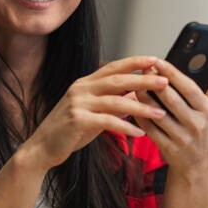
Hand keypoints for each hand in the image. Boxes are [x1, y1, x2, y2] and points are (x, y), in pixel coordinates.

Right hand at [21, 56, 170, 169]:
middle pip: (118, 80)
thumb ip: (113, 102)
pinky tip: (140, 133)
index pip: (114, 67)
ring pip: (115, 101)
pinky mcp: (77, 120)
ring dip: (140, 108)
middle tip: (165, 82)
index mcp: (86, 83)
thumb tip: (138, 95)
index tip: (155, 60)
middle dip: (143, 80)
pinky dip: (126, 127)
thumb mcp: (94, 112)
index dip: (134, 62)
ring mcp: (78, 103)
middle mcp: (81, 88)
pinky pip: (107, 121)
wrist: (42, 147)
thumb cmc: (70, 130)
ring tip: (160, 113)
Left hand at [136, 53, 207, 171]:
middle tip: (143, 69)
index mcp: (207, 110)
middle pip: (172, 100)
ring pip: (158, 114)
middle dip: (156, 83)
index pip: (189, 88)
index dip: (173, 74)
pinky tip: (133, 104)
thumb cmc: (204, 125)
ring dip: (144, 98)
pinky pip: (150, 129)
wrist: (196, 162)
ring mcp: (181, 138)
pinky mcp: (168, 148)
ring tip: (136, 84)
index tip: (158, 61)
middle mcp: (195, 125)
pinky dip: (140, 115)